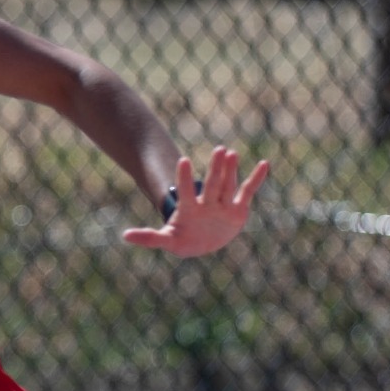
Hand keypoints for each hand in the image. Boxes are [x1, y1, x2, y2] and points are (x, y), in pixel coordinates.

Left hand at [122, 147, 269, 257]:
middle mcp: (206, 203)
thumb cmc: (182, 239)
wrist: (202, 241)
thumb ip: (149, 238)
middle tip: (219, 150)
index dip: (185, 178)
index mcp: (189, 209)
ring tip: (232, 153)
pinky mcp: (237, 208)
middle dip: (215, 169)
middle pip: (212, 184)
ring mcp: (222, 204)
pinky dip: (256, 180)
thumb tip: (124, 236)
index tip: (184, 159)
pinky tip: (264, 164)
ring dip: (231, 170)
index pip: (186, 191)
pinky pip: (248, 192)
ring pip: (228, 185)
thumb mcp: (167, 240)